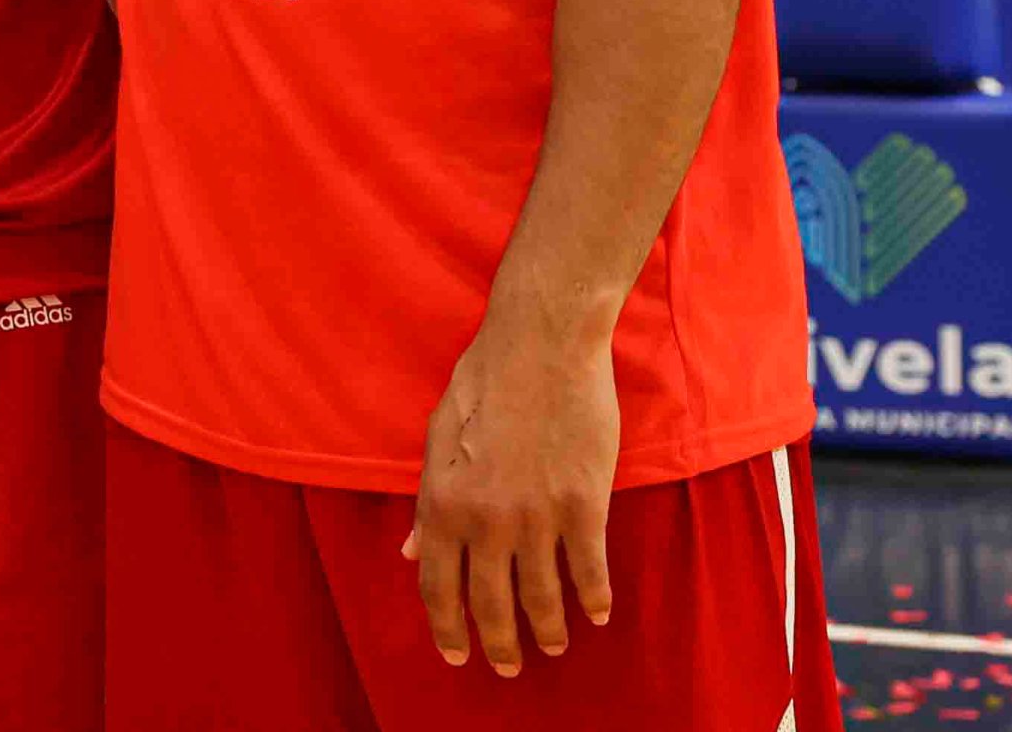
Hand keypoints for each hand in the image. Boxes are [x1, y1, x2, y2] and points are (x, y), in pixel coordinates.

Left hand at [402, 321, 621, 676]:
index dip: (446, 628)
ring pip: (541, 595)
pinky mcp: (584, 504)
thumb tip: (413, 553)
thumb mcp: (437, 438)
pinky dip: (594, 598)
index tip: (457, 654)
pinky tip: (597, 614)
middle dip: (499, 644)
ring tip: (551, 647)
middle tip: (508, 667)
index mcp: (441, 502)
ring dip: (547, 629)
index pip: (437, 586)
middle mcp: (484, 519)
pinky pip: (589, 569)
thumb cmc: (484, 382)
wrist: (541, 345)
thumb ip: (428, 502)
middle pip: (489, 603)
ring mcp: (536, 515)